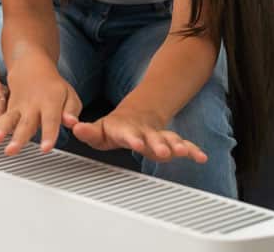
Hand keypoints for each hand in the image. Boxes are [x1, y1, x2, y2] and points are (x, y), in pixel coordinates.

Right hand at [0, 55, 80, 154]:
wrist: (30, 67)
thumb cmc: (52, 86)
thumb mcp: (69, 94)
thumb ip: (71, 110)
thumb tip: (72, 123)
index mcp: (49, 102)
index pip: (50, 120)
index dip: (48, 134)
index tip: (45, 148)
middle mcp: (31, 106)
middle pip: (25, 123)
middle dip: (19, 137)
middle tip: (12, 149)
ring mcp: (17, 108)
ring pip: (8, 120)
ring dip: (0, 130)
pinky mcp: (6, 111)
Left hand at [71, 103, 206, 163]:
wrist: (136, 115)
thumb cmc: (115, 127)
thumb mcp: (98, 129)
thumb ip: (87, 131)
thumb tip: (72, 126)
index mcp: (125, 129)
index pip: (128, 134)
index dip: (132, 137)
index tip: (136, 141)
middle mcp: (144, 131)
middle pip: (152, 138)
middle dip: (158, 144)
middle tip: (163, 151)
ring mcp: (158, 135)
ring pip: (169, 139)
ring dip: (176, 145)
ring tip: (184, 151)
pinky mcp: (169, 140)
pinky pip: (183, 144)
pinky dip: (192, 150)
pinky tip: (202, 157)